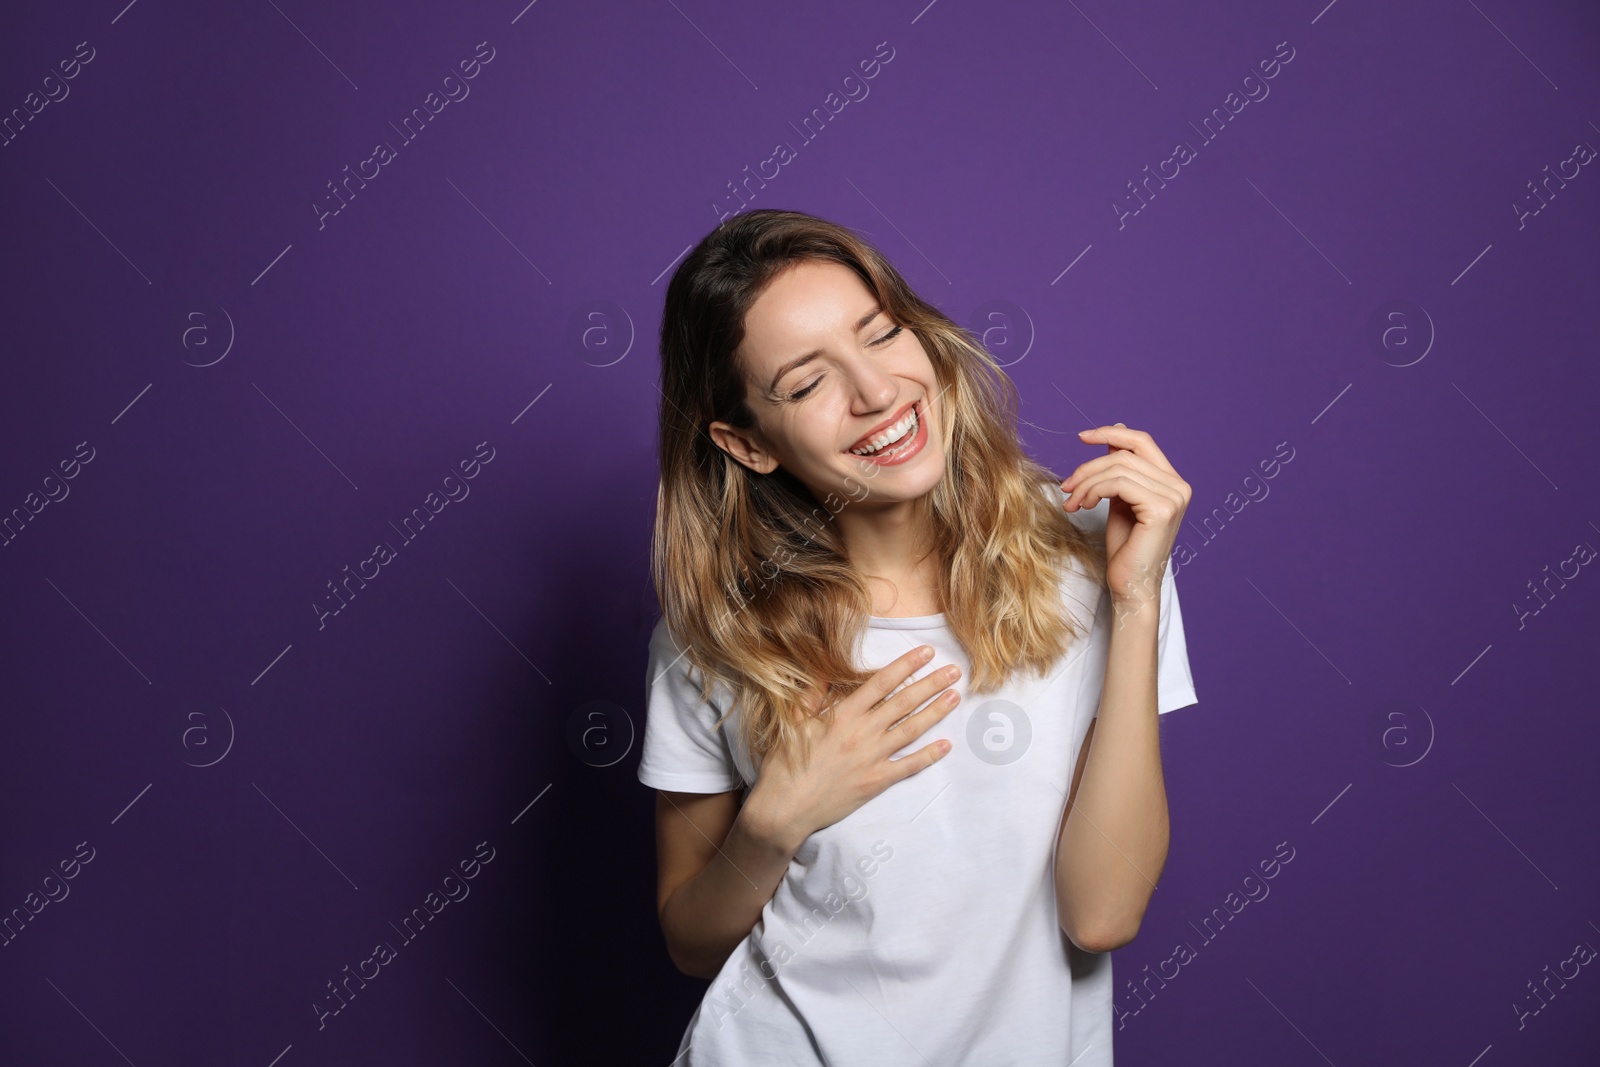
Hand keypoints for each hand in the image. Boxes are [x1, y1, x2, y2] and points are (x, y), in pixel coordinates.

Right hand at [744, 645, 961, 847]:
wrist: (785, 807)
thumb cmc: (785, 764)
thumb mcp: (794, 722)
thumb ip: (812, 696)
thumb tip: (825, 674)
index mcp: (843, 714)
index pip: (881, 682)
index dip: (906, 665)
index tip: (926, 653)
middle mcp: (862, 732)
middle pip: (904, 702)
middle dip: (931, 684)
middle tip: (954, 671)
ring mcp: (872, 757)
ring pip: (911, 729)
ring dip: (936, 712)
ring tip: (955, 697)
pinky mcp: (876, 781)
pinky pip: (909, 766)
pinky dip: (929, 756)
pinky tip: (946, 745)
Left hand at [1060, 423, 1190, 609]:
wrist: (1130, 585)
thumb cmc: (1125, 547)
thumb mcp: (1119, 499)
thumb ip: (1120, 470)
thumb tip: (1114, 434)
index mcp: (1172, 481)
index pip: (1142, 441)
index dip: (1111, 432)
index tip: (1082, 437)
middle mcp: (1179, 486)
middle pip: (1124, 454)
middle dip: (1088, 467)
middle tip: (1066, 486)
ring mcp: (1173, 497)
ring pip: (1118, 468)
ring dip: (1086, 482)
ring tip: (1072, 502)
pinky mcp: (1161, 509)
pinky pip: (1118, 484)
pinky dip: (1094, 491)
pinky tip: (1084, 506)